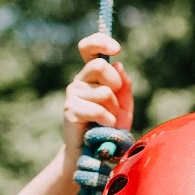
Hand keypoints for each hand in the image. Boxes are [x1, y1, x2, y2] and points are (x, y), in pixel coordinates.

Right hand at [62, 33, 132, 173]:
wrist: (94, 153)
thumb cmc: (110, 127)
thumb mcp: (123, 105)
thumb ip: (124, 86)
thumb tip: (119, 65)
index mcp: (92, 75)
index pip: (89, 48)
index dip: (100, 42)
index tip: (116, 49)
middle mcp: (80, 80)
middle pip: (99, 65)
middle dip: (114, 82)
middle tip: (116, 97)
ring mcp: (73, 94)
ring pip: (103, 92)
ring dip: (112, 109)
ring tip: (108, 120)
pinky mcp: (70, 110)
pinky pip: (96, 109)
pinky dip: (107, 119)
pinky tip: (106, 126)